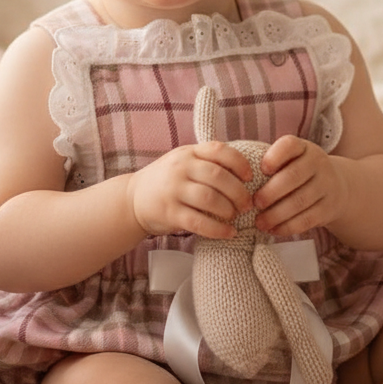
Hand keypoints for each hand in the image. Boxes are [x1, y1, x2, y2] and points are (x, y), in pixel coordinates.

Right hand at [128, 142, 253, 239]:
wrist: (132, 198)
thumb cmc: (167, 180)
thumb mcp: (183, 161)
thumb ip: (207, 162)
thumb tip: (246, 173)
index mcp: (188, 153)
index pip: (219, 150)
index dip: (240, 163)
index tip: (250, 177)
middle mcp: (180, 168)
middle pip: (218, 177)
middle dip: (239, 192)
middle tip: (247, 204)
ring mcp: (173, 190)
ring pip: (210, 199)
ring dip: (229, 210)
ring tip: (235, 216)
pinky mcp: (169, 213)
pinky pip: (199, 222)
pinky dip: (218, 229)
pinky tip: (229, 233)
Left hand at [253, 135, 344, 236]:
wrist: (337, 187)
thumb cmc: (299, 173)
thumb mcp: (290, 160)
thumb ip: (269, 164)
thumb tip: (236, 180)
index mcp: (303, 148)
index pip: (289, 145)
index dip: (274, 157)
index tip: (261, 169)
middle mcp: (318, 163)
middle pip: (293, 176)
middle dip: (270, 192)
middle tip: (254, 203)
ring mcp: (326, 186)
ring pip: (299, 201)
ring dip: (276, 214)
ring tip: (259, 222)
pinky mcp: (329, 208)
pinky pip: (307, 219)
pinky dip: (287, 227)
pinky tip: (273, 230)